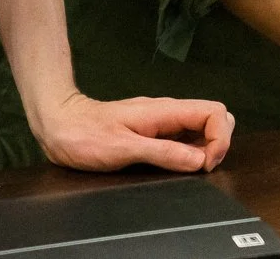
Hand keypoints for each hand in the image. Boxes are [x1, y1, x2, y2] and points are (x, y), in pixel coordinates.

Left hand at [31, 91, 232, 172]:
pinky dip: (190, 151)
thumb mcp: (124, 149)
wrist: (60, 125)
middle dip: (218, 142)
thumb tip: (199, 160)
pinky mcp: (154, 130)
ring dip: (205, 148)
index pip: (215, 112)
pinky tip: (175, 164)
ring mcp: (162, 120)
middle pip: (215, 116)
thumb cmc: (87, 136)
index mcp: (166, 111)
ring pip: (202, 127)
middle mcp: (169, 112)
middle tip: (201, 167)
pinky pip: (184, 136)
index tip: (204, 164)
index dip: (220, 139)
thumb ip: (164, 153)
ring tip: (190, 169)